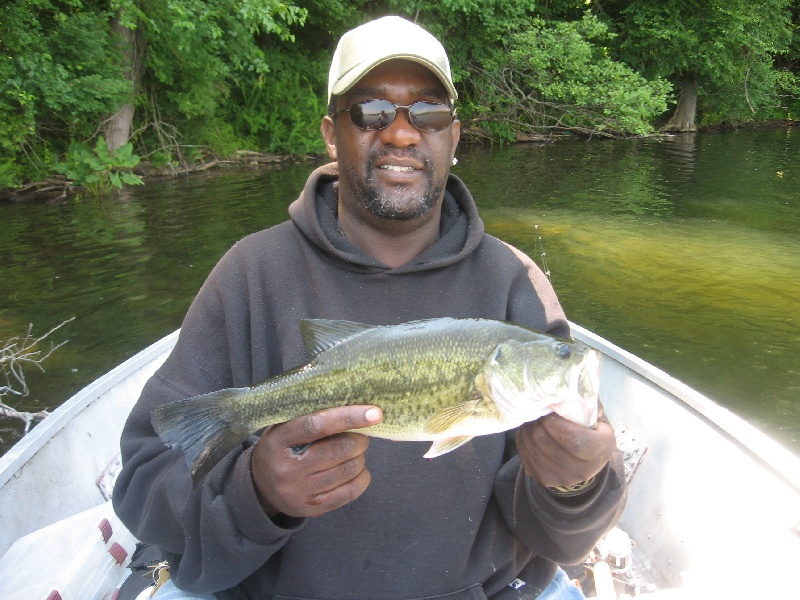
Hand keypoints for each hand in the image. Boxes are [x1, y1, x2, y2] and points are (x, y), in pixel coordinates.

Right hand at [251, 405, 381, 517]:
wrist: (262, 486)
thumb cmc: (282, 447)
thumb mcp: (284, 426)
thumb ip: (311, 415)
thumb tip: (353, 404)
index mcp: (279, 440)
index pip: (317, 425)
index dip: (348, 417)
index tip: (374, 413)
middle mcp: (288, 468)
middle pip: (340, 449)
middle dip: (359, 439)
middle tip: (360, 435)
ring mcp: (300, 491)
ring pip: (349, 470)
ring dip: (360, 457)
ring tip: (353, 452)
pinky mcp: (312, 508)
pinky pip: (350, 492)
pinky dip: (362, 477)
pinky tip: (357, 470)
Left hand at [515, 401, 615, 488]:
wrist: (587, 463)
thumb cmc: (592, 433)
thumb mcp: (597, 417)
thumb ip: (586, 402)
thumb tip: (568, 382)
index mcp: (600, 450)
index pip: (574, 440)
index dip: (556, 424)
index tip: (549, 411)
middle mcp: (582, 470)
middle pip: (549, 444)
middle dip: (538, 424)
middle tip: (537, 410)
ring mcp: (562, 478)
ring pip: (534, 450)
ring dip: (528, 430)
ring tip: (532, 419)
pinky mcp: (545, 480)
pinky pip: (526, 457)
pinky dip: (523, 441)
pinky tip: (528, 432)